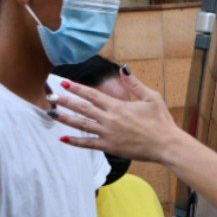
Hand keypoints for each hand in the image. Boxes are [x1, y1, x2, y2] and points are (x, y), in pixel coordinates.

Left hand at [52, 72, 183, 162]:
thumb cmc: (161, 121)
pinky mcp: (109, 147)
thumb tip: (123, 69)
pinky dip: (75, 141)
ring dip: (66, 118)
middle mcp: (110, 119)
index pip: (92, 95)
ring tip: (51, 114)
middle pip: (83, 108)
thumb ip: (135, 84)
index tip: (64, 83)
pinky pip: (88, 144)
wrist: (166, 145)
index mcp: (118, 106)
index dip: (77, 88)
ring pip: (82, 125)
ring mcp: (108, 134)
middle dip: (65, 101)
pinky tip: (63, 138)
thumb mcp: (151, 97)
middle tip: (50, 96)